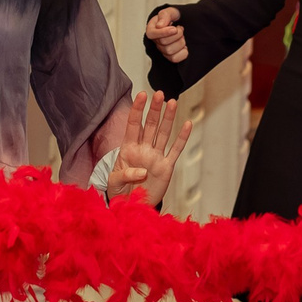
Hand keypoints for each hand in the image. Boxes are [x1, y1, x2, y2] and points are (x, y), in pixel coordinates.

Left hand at [107, 90, 192, 207]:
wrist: (130, 207)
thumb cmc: (119, 192)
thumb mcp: (114, 182)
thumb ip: (125, 174)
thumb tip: (142, 171)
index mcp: (128, 149)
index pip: (133, 124)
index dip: (138, 109)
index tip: (142, 95)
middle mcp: (143, 150)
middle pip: (150, 125)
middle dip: (155, 109)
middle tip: (160, 94)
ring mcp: (155, 157)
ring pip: (163, 134)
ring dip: (168, 118)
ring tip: (173, 103)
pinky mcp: (166, 168)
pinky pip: (175, 151)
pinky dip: (182, 138)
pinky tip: (187, 125)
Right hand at [146, 7, 187, 64]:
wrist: (183, 24)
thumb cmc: (174, 18)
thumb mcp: (170, 12)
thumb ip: (165, 15)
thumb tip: (160, 25)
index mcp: (152, 29)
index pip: (152, 34)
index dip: (164, 32)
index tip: (174, 28)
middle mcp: (155, 41)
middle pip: (163, 42)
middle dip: (176, 34)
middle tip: (180, 28)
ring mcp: (162, 50)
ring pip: (169, 51)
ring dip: (180, 42)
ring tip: (182, 36)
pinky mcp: (170, 57)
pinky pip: (175, 59)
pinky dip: (183, 52)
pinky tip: (184, 46)